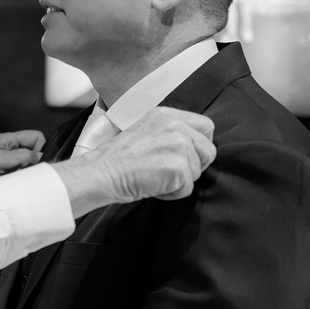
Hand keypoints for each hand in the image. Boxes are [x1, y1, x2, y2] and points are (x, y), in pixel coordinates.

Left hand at [0, 131, 44, 182]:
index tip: (37, 161)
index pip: (34, 137)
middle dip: (32, 162)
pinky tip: (9, 184)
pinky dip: (16, 180)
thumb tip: (39, 157)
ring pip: (24, 165)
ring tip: (13, 178)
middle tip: (25, 171)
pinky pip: (16, 175)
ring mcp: (3, 162)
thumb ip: (21, 156)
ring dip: (23, 173)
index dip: (40, 147)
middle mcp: (7, 149)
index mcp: (7, 140)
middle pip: (31, 152)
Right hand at [55, 107, 214, 216]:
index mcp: (167, 114)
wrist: (101, 172)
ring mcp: (178, 145)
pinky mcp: (178, 167)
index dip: (199, 145)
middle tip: (170, 171)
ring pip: (198, 171)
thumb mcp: (146, 131)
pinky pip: (188, 188)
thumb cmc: (118, 159)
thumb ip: (170, 132)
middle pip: (209, 150)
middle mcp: (175, 125)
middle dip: (195, 164)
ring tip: (155, 177)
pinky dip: (172, 194)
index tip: (182, 156)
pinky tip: (152, 185)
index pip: (206, 126)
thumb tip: (193, 147)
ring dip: (180, 180)